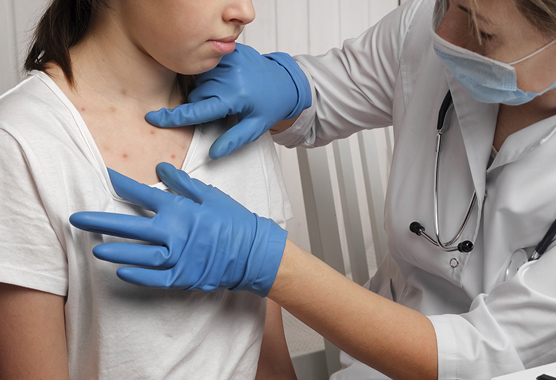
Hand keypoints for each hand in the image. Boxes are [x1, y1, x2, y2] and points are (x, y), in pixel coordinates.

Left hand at [69, 163, 287, 296]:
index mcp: (180, 209)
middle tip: (76, 219)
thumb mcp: (210, 195)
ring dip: (116, 251)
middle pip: (130, 226)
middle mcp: (174, 233)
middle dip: (100, 221)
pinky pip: (154, 279)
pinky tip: (120, 273)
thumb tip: (160, 166)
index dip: (122, 184)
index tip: (104, 176)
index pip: (143, 194)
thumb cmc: (233, 220)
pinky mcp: (183, 276)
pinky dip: (137, 276)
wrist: (253, 251)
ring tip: (95, 249)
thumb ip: (182, 182)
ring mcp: (177, 257)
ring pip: (138, 255)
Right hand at [145, 43, 311, 159]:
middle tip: (224, 108)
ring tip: (227, 93)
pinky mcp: (229, 51)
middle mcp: (229, 76)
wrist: (285, 81)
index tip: (152, 118)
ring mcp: (228, 60)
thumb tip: (213, 154)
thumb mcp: (255, 127)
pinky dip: (211, 77)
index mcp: (234, 97)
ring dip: (206, 91)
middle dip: (202, 106)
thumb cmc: (269, 106)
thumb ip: (233, 140)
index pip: (197, 110)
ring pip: (199, 82)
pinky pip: (207, 67)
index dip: (173, 117)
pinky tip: (227, 81)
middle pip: (196, 96)